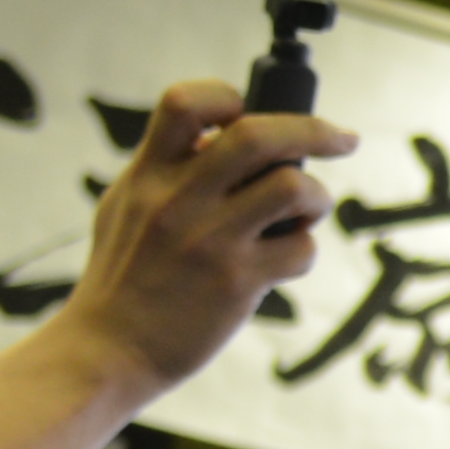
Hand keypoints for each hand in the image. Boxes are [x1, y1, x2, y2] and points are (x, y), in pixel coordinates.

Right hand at [45, 81, 350, 387]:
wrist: (106, 352)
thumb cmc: (121, 278)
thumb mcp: (125, 207)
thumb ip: (166, 169)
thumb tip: (223, 136)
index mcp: (148, 174)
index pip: (186, 102)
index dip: (226, 96)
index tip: (248, 111)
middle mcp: (179, 201)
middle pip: (258, 135)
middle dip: (314, 129)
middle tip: (343, 138)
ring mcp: (210, 242)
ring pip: (293, 188)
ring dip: (316, 197)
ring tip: (305, 211)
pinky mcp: (237, 284)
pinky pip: (300, 249)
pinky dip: (303, 250)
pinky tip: (284, 261)